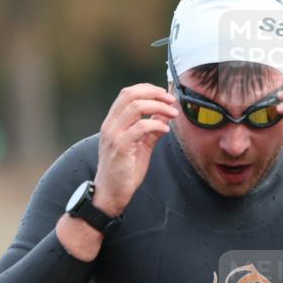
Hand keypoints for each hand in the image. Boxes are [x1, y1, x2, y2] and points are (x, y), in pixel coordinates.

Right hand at [92, 83, 178, 214]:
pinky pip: (140, 127)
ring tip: (172, 113)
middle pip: (130, 94)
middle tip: (171, 100)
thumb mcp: (140, 146)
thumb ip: (151, 130)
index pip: (127, 94)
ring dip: (158, 106)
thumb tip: (165, 115)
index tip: (165, 94)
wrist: (110, 193)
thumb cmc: (123, 172)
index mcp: (113, 122)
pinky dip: (155, 124)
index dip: (148, 89)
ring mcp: (114, 135)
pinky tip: (165, 130)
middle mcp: (110, 125)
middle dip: (154, 93)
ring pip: (136, 107)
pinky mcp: (120, 147)